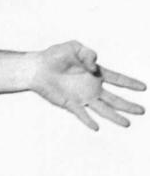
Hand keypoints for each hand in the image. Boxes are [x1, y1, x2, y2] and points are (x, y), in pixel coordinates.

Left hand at [31, 40, 145, 129]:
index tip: (143, 87)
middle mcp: (91, 87)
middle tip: (142, 111)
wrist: (37, 68)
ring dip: (115, 116)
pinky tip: (96, 127)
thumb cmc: (54, 56)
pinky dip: (88, 121)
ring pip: (102, 109)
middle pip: (114, 99)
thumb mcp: (73, 48)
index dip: (130, 83)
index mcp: (95, 73)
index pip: (117, 79)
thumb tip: (94, 67)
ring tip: (127, 124)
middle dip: (128, 105)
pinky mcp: (70, 103)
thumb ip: (87, 54)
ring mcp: (82, 97)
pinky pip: (82, 114)